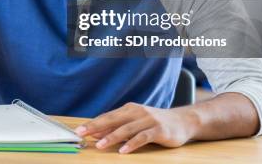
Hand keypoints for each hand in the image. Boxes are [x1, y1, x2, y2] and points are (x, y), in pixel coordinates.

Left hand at [74, 102, 196, 153]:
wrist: (183, 121)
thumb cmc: (155, 123)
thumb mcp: (135, 122)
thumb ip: (117, 127)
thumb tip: (95, 134)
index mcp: (129, 109)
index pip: (107, 116)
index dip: (92, 123)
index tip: (78, 131)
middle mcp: (137, 112)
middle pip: (113, 120)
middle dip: (96, 127)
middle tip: (82, 134)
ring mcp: (148, 120)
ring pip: (126, 129)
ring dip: (112, 137)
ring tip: (100, 145)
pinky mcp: (159, 130)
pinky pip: (143, 137)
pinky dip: (132, 144)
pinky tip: (123, 151)